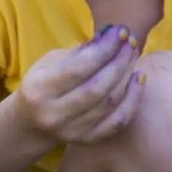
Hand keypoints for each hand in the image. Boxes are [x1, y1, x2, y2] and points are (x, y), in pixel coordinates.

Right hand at [15, 24, 143, 143]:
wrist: (32, 121)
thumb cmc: (45, 81)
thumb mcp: (51, 61)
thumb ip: (80, 51)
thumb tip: (111, 36)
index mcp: (39, 89)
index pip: (78, 68)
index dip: (104, 49)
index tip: (119, 32)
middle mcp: (54, 114)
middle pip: (97, 88)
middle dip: (119, 61)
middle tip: (130, 41)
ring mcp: (71, 131)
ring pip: (110, 103)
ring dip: (127, 76)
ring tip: (133, 54)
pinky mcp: (87, 140)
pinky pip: (118, 121)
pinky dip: (133, 99)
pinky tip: (138, 78)